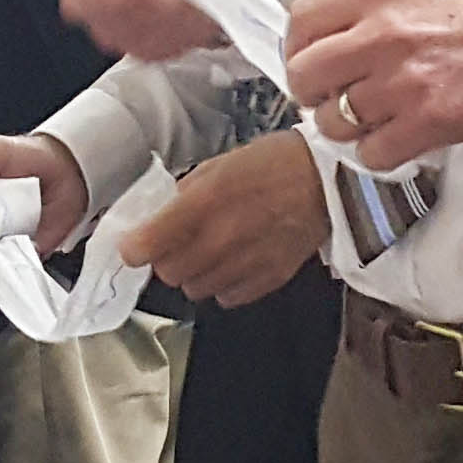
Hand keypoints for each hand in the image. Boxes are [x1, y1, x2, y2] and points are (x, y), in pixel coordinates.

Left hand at [120, 135, 328, 304]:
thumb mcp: (218, 165)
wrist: (329, 181)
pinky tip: (234, 262)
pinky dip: (223, 284)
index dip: (133, 248)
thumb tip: (156, 220)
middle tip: (177, 242)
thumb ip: (184, 195)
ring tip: (210, 251)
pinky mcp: (268, 280)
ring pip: (194, 289)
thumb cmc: (274, 164)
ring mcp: (245, 263)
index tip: (134, 245)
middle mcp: (221, 238)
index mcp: (204, 203)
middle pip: (168, 273)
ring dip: (194, 273)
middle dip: (166, 259)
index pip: (146, 246)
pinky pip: (226, 297)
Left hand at [282, 0, 462, 173]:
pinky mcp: (428, 122)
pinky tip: (397, 137)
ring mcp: (404, 80)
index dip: (297, 47)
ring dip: (345, 127)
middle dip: (313, 91)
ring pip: (333, 121)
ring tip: (371, 118)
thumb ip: (372, 10)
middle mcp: (384, 33)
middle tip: (330, 96)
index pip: (301, 21)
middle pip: (305, 74)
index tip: (307, 59)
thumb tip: (330, 38)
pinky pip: (372, 153)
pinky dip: (379, 153)